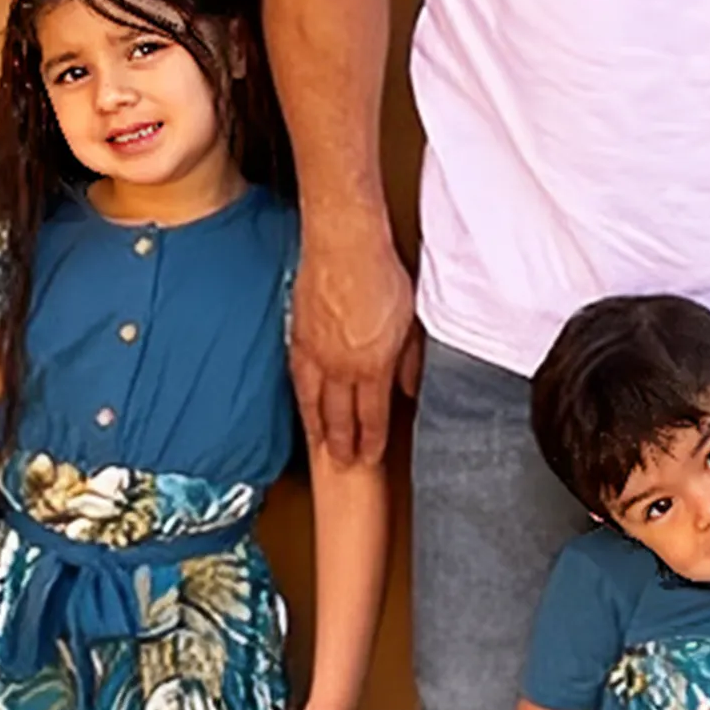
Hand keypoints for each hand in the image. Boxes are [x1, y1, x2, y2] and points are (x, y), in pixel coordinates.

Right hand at [292, 214, 421, 463]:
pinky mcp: (298, 338)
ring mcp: (316, 354)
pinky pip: (297, 380)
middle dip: (343, 445)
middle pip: (340, 418)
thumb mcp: (412, 321)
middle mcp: (341, 367)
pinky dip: (301, 399)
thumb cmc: (381, 274)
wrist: (344, 245)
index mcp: (373, 365)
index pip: (372, 416)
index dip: (371, 441)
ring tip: (320, 448)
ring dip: (318, 430)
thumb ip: (410, 360)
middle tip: (342, 465)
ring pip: (314, 403)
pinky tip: (303, 405)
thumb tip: (409, 387)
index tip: (370, 457)